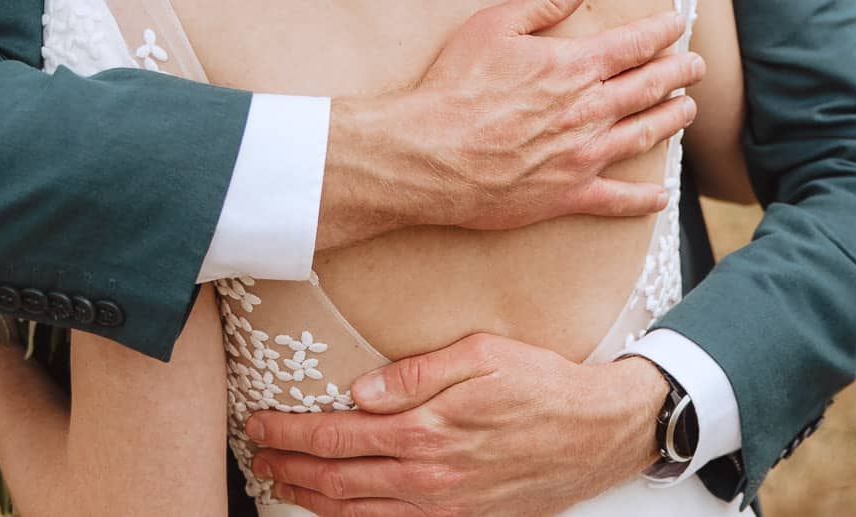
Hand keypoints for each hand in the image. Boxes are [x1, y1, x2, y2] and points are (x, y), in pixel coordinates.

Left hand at [247, 333, 666, 515]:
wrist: (597, 434)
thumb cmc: (543, 385)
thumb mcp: (483, 354)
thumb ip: (418, 372)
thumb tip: (361, 391)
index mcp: (428, 430)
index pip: (338, 435)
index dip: (292, 432)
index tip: (261, 423)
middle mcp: (428, 477)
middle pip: (337, 479)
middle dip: (289, 467)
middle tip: (257, 455)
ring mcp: (443, 508)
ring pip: (357, 513)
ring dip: (311, 499)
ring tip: (281, 483)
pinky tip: (338, 511)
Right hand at [321, 0, 697, 248]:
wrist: (427, 155)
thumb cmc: (454, 87)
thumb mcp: (495, 26)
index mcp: (572, 66)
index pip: (632, 45)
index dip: (661, 32)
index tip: (679, 25)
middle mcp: (587, 111)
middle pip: (647, 88)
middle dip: (677, 74)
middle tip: (697, 67)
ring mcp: (581, 156)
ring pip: (641, 136)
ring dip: (670, 121)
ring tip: (688, 111)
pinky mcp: (566, 195)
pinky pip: (616, 199)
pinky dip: (643, 199)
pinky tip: (661, 196)